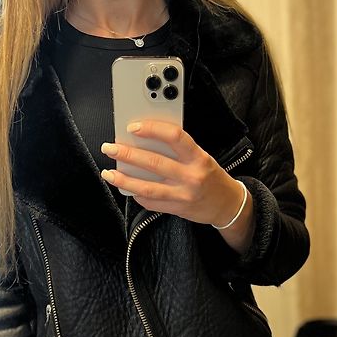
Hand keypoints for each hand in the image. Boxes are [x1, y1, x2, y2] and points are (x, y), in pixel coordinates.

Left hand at [100, 120, 250, 227]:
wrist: (227, 205)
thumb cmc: (211, 176)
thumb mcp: (201, 157)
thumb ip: (178, 150)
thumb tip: (146, 140)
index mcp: (198, 157)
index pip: (175, 137)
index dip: (152, 130)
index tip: (133, 127)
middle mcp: (191, 176)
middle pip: (154, 163)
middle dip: (127, 154)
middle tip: (110, 147)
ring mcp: (183, 195)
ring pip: (147, 188)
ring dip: (124, 180)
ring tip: (109, 173)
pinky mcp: (177, 209)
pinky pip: (151, 202)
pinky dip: (136, 194)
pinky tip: (126, 188)